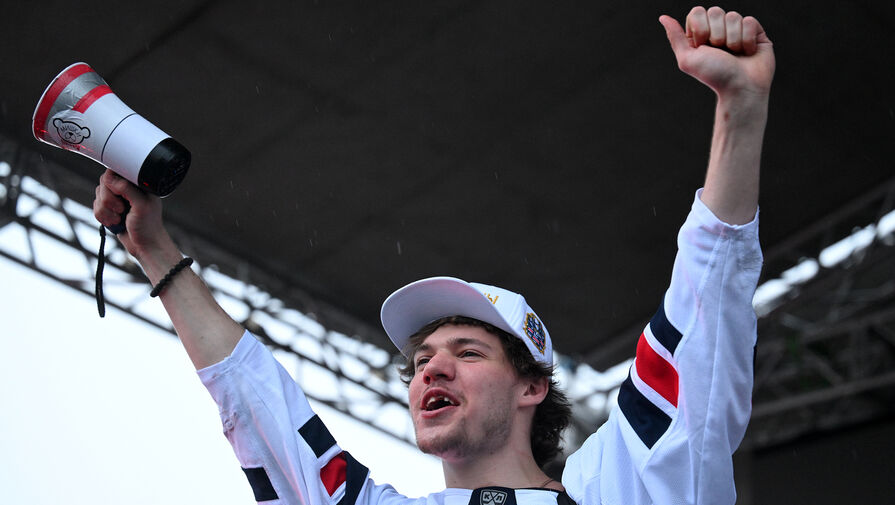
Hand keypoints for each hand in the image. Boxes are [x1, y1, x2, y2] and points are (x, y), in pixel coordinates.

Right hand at [93, 169, 172, 259]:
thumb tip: (109, 178)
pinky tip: (114, 223)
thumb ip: (127, 189)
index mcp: (137, 184)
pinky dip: (102, 216)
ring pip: (98, 196)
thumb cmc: (149, 226)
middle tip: (121, 210)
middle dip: (108, 199)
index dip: (111, 181)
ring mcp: (118, 199)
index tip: (116, 193)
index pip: (117, 171)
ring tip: (119, 219)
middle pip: (104, 183)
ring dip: (106, 210)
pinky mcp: (110, 210)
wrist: (145, 246)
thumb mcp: (141, 206)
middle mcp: (127, 189)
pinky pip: (96, 207)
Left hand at [660, 6, 774, 102]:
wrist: (741, 88)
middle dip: (717, 35)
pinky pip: (749, 21)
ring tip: (734, 55)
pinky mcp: (755, 31)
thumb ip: (675, 37)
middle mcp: (718, 30)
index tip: (703, 46)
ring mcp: (737, 29)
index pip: (697, 12)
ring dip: (732, 40)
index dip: (700, 28)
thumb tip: (663, 17)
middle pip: (715, 11)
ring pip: (733, 16)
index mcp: (701, 34)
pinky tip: (747, 52)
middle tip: (720, 53)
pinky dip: (747, 39)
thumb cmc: (714, 76)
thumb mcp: (688, 59)